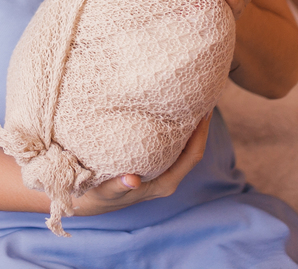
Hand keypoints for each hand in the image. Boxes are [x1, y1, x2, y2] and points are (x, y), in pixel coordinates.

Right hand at [71, 112, 209, 216]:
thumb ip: (118, 187)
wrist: (94, 201)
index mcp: (165, 184)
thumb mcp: (106, 192)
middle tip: (202, 97)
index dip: (201, 134)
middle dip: (200, 125)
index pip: (192, 156)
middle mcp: (168, 177)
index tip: (204, 111)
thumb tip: (132, 180)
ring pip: (184, 146)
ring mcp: (163, 171)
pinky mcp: (156, 165)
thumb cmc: (100, 196)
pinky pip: (174, 145)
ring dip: (189, 125)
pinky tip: (173, 110)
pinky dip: (177, 128)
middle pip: (193, 149)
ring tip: (193, 100)